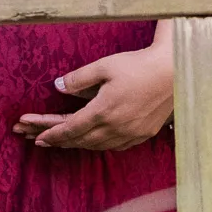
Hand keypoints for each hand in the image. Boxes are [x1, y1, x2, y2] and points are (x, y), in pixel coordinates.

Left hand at [14, 46, 173, 151]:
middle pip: (81, 140)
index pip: (70, 128)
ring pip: (98, 146)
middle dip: (59, 141)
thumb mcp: (104, 66)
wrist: (174, 72)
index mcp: (102, 111)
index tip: (37, 138)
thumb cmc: (138, 65)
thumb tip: (57, 86)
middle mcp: (115, 128)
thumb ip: (78, 78)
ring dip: (79, 144)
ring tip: (65, 141)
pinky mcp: (143, 134)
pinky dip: (100, 144)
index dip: (52, 134)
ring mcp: (131, 133)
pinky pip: (116, 146)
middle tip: (41, 141)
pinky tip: (96, 141)